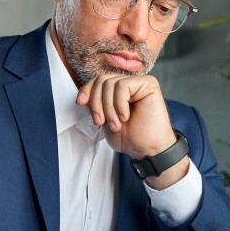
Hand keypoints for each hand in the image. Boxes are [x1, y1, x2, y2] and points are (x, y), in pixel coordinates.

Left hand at [76, 73, 188, 187]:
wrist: (147, 150)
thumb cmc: (130, 138)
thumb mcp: (105, 119)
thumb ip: (96, 104)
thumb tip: (83, 94)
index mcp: (120, 91)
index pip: (99, 80)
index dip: (87, 90)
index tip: (80, 103)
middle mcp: (130, 83)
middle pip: (102, 80)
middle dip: (97, 103)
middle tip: (101, 122)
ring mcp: (140, 83)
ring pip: (110, 83)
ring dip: (108, 108)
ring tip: (116, 124)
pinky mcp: (148, 84)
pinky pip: (123, 86)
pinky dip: (119, 104)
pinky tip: (125, 117)